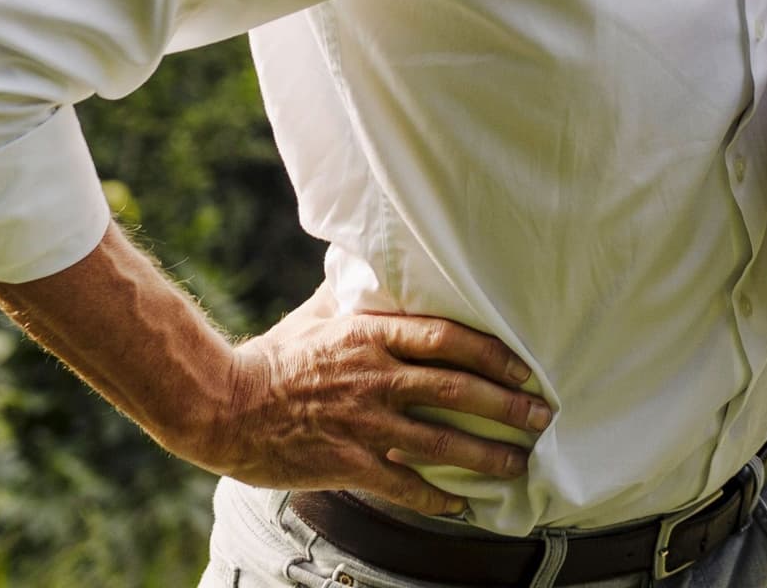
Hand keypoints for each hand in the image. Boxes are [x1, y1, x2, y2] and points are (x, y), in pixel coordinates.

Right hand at [196, 294, 552, 515]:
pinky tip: (461, 505)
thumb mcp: (319, 313)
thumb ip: (356, 293)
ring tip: (519, 464)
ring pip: (440, 442)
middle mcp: (377, 377)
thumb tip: (372, 261)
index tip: (525, 367)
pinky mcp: (347, 463)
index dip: (493, 354)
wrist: (224, 406)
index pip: (449, 338)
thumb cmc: (274, 356)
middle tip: (542, 416)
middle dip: (507, 405)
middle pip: (456, 389)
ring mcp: (364, 423)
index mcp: (374, 335)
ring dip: (485, 455)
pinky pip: (403, 484)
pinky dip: (436, 497)